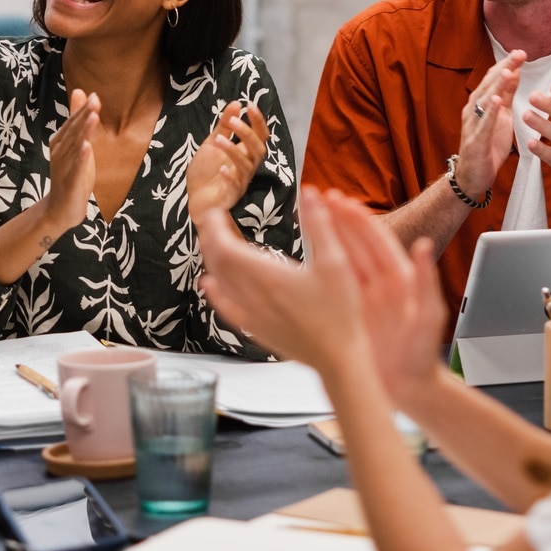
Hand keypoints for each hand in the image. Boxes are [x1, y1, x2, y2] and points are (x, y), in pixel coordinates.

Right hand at [41, 89, 97, 233]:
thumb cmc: (70, 174)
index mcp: (59, 142)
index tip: (95, 96)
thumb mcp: (76, 145)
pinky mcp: (69, 182)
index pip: (72, 123)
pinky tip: (87, 146)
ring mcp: (63, 167)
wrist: (60, 209)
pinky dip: (81, 157)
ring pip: (75, 147)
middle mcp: (59, 152)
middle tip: (95, 100)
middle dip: (84, 116)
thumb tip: (80, 91)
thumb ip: (77, 119)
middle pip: (73, 131)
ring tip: (94, 116)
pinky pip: (75, 168)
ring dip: (84, 132)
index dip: (83, 110)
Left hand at [186, 100, 270, 223]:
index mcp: (245, 153)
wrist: (196, 199)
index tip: (250, 105)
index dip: (258, 121)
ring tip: (218, 140)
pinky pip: (235, 186)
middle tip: (232, 121)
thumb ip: (224, 126)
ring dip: (233, 151)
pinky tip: (222, 169)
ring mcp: (240, 182)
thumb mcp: (213, 144)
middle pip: (258, 150)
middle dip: (247, 134)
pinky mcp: (230, 196)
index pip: (260, 136)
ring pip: (246, 166)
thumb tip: (236, 103)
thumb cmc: (207, 172)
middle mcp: (247, 167)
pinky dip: (230, 177)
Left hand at [198, 187, 376, 382]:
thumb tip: (311, 193)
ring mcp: (252, 315)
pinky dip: (214, 293)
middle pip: (218, 263)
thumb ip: (321, 226)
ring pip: (219, 284)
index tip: (215, 211)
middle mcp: (254, 296)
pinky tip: (210, 285)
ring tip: (211, 244)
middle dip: (211, 238)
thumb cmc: (341, 313)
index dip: (215, 227)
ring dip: (211, 261)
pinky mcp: (257, 330)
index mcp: (269, 276)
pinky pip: (225, 309)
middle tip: (212, 221)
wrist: (339, 357)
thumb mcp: (337, 262)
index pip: (226, 248)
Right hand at [323, 191, 449, 407]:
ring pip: (343, 260)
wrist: (411, 390)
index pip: (377, 240)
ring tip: (311, 216)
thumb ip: (427, 282)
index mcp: (400, 280)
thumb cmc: (423, 357)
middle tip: (320, 199)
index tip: (341, 200)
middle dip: (339, 220)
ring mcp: (365, 299)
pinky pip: (334, 285)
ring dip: (329, 237)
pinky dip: (321, 268)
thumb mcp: (428, 318)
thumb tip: (423, 246)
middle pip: (356, 244)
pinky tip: (305, 260)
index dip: (358, 218)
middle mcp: (382, 284)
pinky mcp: (352, 314)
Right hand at [456, 50, 524, 194]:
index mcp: (482, 103)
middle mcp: (473, 110)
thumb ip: (507, 95)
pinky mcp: (475, 141)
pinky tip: (497, 101)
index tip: (521, 53)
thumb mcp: (502, 116)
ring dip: (496, 86)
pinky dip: (490, 112)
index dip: (507, 64)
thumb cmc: (488, 145)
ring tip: (508, 71)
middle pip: (489, 85)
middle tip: (519, 55)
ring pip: (484, 101)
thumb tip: (515, 71)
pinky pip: (483, 124)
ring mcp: (472, 124)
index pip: (494, 79)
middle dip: (504, 69)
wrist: (473, 176)